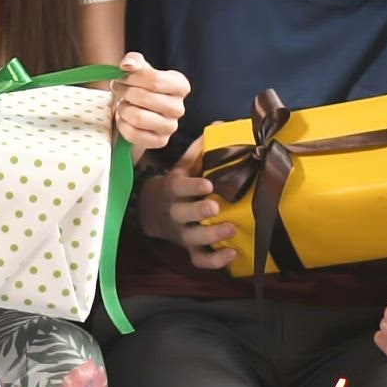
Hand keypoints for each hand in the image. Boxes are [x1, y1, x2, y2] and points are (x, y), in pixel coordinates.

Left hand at [112, 52, 188, 149]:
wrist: (138, 110)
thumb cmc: (140, 86)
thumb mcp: (138, 68)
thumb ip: (134, 61)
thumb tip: (128, 65)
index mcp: (180, 85)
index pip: (155, 80)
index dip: (132, 77)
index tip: (120, 76)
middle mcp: (179, 107)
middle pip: (145, 97)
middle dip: (124, 92)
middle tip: (117, 88)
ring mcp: (171, 127)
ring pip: (138, 117)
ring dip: (123, 109)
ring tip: (122, 104)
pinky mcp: (160, 142)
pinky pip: (133, 133)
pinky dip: (122, 125)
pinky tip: (123, 119)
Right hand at [137, 138, 237, 268]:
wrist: (154, 210)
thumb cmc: (178, 184)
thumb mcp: (183, 165)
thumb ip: (200, 148)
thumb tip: (220, 125)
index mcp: (173, 188)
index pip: (178, 187)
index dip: (192, 187)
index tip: (209, 184)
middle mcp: (175, 211)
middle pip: (182, 214)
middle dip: (199, 211)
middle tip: (216, 207)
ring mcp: (182, 232)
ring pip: (192, 238)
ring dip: (211, 236)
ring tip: (231, 229)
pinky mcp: (189, 248)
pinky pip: (198, 260)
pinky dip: (215, 261)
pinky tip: (232, 254)